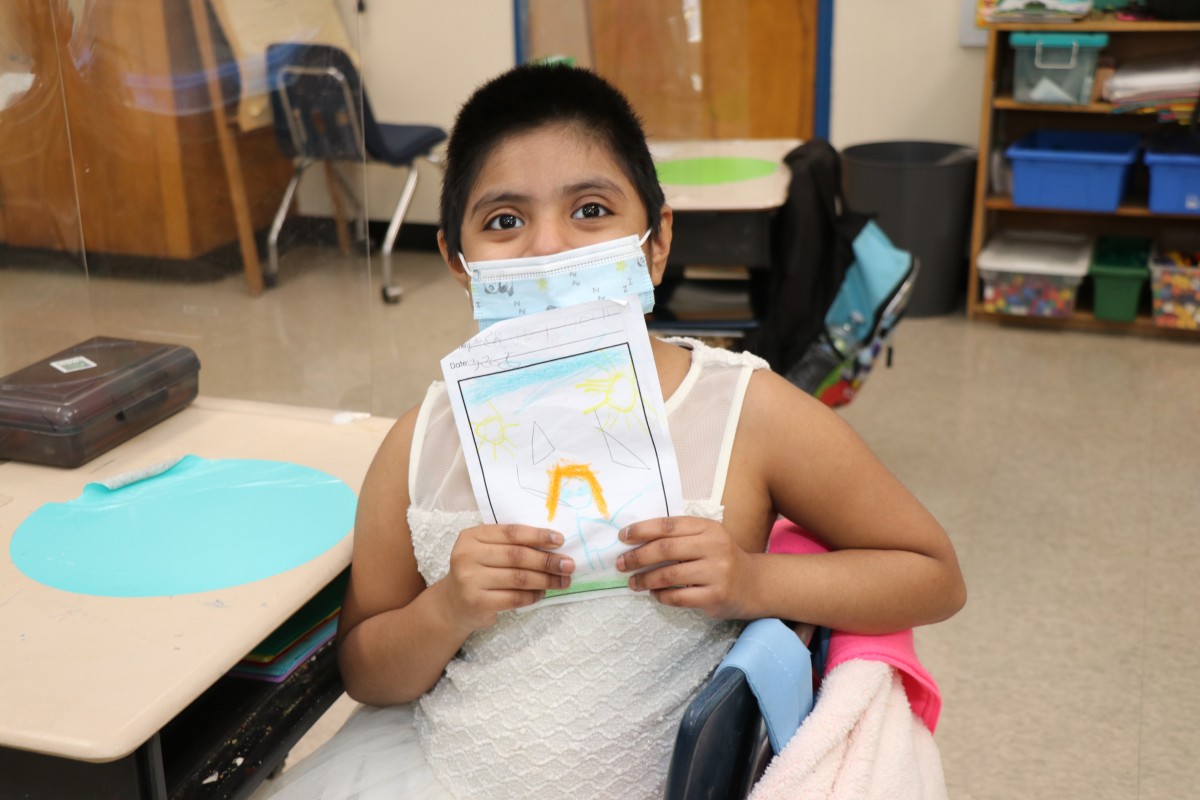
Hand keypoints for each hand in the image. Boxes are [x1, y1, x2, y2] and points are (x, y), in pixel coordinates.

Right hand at [442, 524, 574, 631]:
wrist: (453, 603)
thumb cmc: (478, 571)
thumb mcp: (486, 550)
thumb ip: (511, 544)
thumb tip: (554, 545)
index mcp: (471, 536)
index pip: (511, 533)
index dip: (538, 536)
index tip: (560, 541)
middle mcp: (467, 555)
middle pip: (517, 556)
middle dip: (547, 560)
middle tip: (568, 565)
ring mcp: (470, 580)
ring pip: (519, 578)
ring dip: (545, 580)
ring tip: (562, 581)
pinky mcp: (477, 602)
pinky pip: (514, 598)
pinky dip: (533, 596)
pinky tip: (542, 593)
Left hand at [615, 517, 752, 618]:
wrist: (753, 584)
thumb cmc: (720, 558)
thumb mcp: (706, 538)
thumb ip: (678, 536)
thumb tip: (636, 540)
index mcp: (708, 528)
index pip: (668, 525)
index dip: (641, 530)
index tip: (622, 537)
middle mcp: (714, 547)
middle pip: (665, 549)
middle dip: (637, 557)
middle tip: (621, 563)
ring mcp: (717, 573)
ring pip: (669, 575)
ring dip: (645, 580)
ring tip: (633, 582)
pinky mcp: (715, 596)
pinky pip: (679, 597)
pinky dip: (661, 596)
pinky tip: (655, 594)